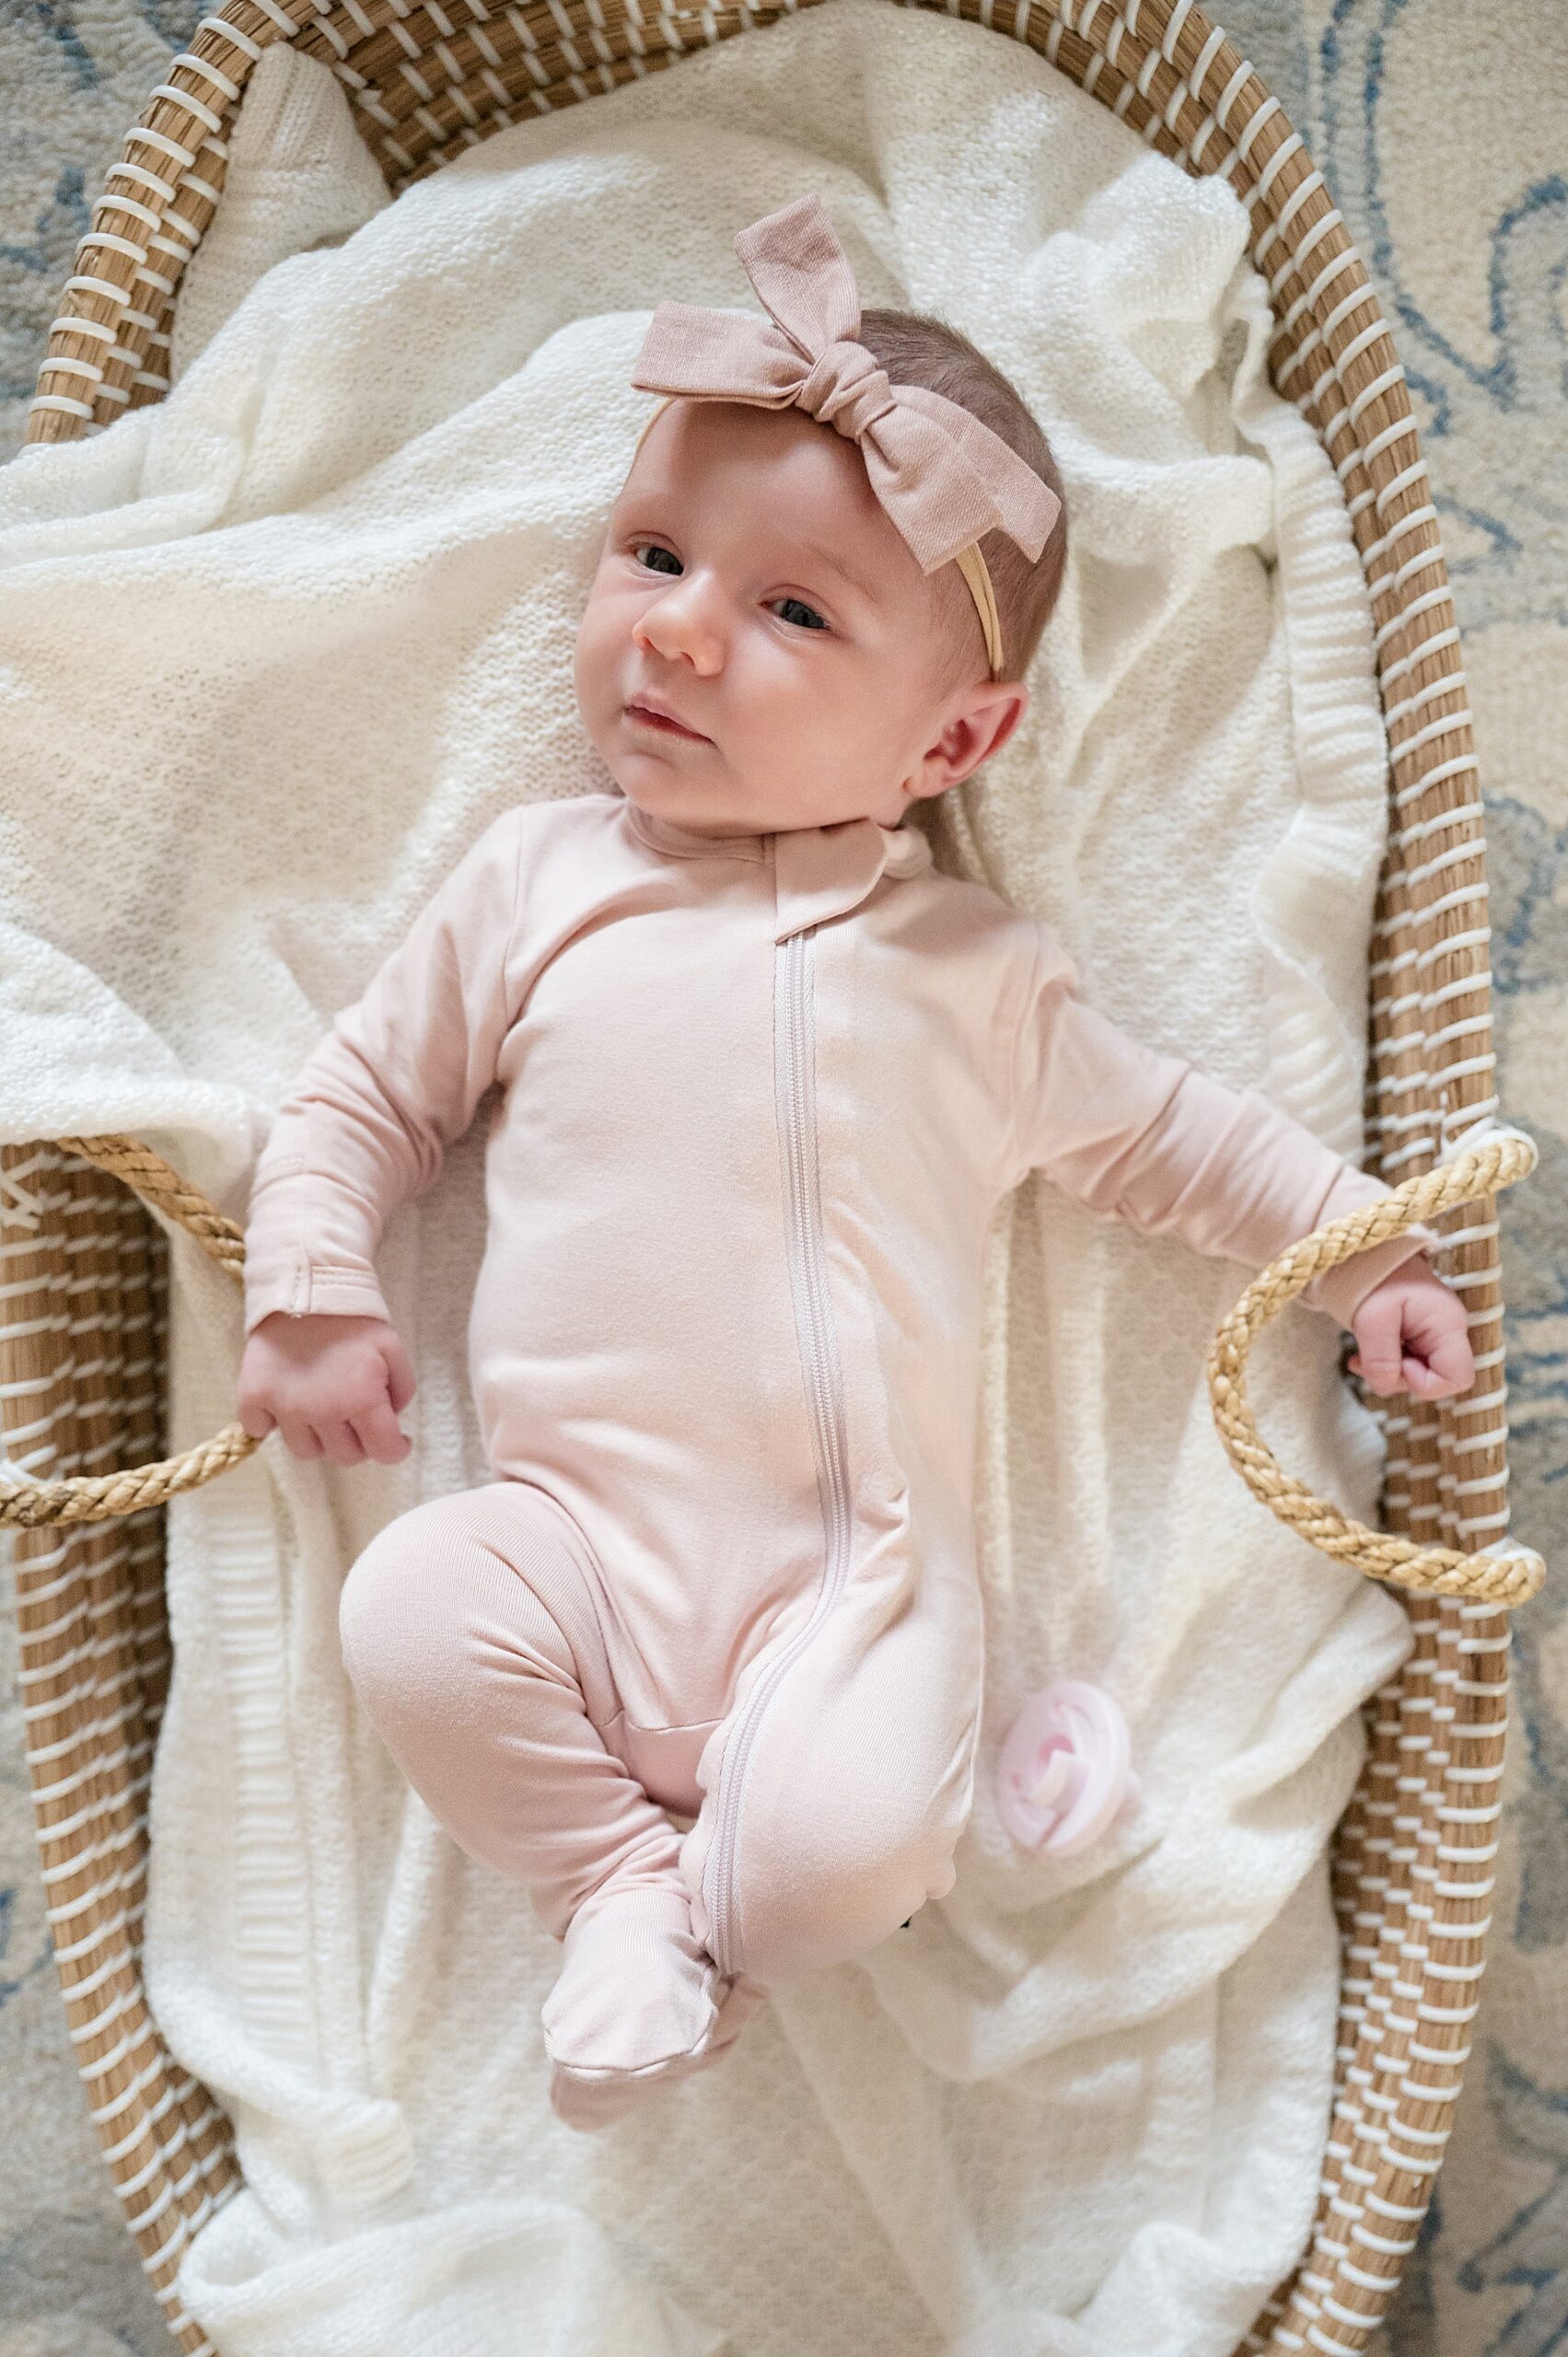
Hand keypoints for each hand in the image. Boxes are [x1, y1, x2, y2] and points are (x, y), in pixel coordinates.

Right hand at [238, 1311, 415, 1464]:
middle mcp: (322, 1411)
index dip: (396, 1449)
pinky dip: (270, 1423)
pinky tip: (285, 1403)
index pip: (384, 1452)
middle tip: (357, 1416)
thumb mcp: (393, 1348)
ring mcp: (284, 1407)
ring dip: (318, 1436)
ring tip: (321, 1408)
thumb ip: (402, 1390)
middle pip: (345, 1457)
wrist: (304, 1285)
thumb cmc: (353, 1319)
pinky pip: (259, 1430)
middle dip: (358, 1441)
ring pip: (305, 1451)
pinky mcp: (253, 1397)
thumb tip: (392, 1420)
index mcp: (361, 1399)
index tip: (396, 1441)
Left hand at [1347, 1262, 1473, 1401]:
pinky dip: (1384, 1367)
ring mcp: (1437, 1336)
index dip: (1426, 1384)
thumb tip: (1386, 1384)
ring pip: (1419, 1377)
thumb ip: (1380, 1358)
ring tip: (1360, 1357)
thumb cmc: (1374, 1280)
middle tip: (1370, 1360)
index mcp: (1448, 1325)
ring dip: (1386, 1373)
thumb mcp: (1371, 1320)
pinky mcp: (1421, 1338)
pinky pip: (1408, 1365)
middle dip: (1400, 1379)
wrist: (1367, 1256)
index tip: (1399, 1363)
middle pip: (1437, 1381)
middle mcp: (1450, 1333)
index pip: (1458, 1378)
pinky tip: (1363, 1357)